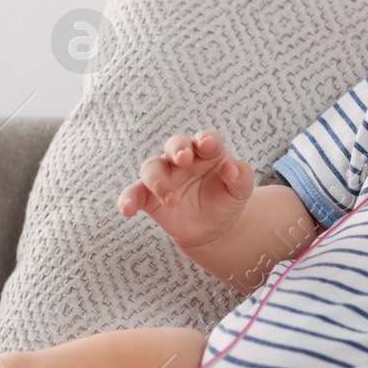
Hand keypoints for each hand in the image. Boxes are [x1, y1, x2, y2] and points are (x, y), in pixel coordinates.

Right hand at [117, 129, 253, 248]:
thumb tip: (231, 168)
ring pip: (152, 168)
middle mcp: (183, 159)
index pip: (206, 140)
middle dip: (178, 149)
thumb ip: (240, 176)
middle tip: (184, 159)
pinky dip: (128, 199)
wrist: (213, 227)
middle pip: (175, 145)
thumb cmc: (226, 199)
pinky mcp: (149, 197)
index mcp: (208, 152)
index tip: (208, 144)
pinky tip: (126, 209)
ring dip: (159, 182)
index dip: (207, 140)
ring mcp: (164, 176)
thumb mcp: (241, 190)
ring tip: (172, 200)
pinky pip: (134, 194)